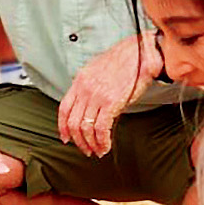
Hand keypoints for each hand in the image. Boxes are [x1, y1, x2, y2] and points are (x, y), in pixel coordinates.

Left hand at [57, 33, 162, 156]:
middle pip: (73, 123)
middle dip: (78, 141)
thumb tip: (89, 105)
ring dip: (91, 144)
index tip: (66, 138)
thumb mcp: (97, 70)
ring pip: (86, 128)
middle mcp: (85, 89)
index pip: (64, 109)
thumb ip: (89, 87)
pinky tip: (106, 146)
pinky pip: (101, 128)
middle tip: (86, 149)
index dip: (63, 127)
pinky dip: (102, 142)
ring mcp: (96, 96)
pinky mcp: (111, 102)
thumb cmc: (123, 61)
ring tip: (98, 151)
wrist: (140, 53)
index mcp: (79, 81)